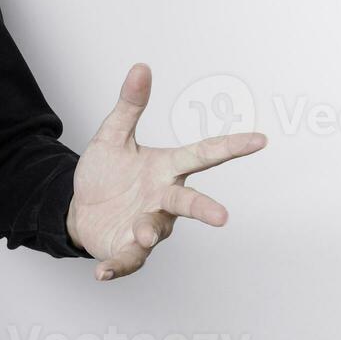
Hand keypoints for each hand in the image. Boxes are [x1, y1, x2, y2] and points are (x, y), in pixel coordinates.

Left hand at [65, 63, 265, 281]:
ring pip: (157, 230)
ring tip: (141, 233)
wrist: (80, 207)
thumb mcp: (112, 136)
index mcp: (165, 169)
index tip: (260, 140)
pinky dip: (117, 266)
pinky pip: (127, 259)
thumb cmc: (105, 173)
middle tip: (222, 216)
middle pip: (189, 202)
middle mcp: (163, 199)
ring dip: (150, 232)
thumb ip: (129, 106)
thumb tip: (141, 66)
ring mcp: (148, 225)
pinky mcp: (128, 248)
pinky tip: (103, 272)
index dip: (231, 147)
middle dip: (205, 209)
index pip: (203, 155)